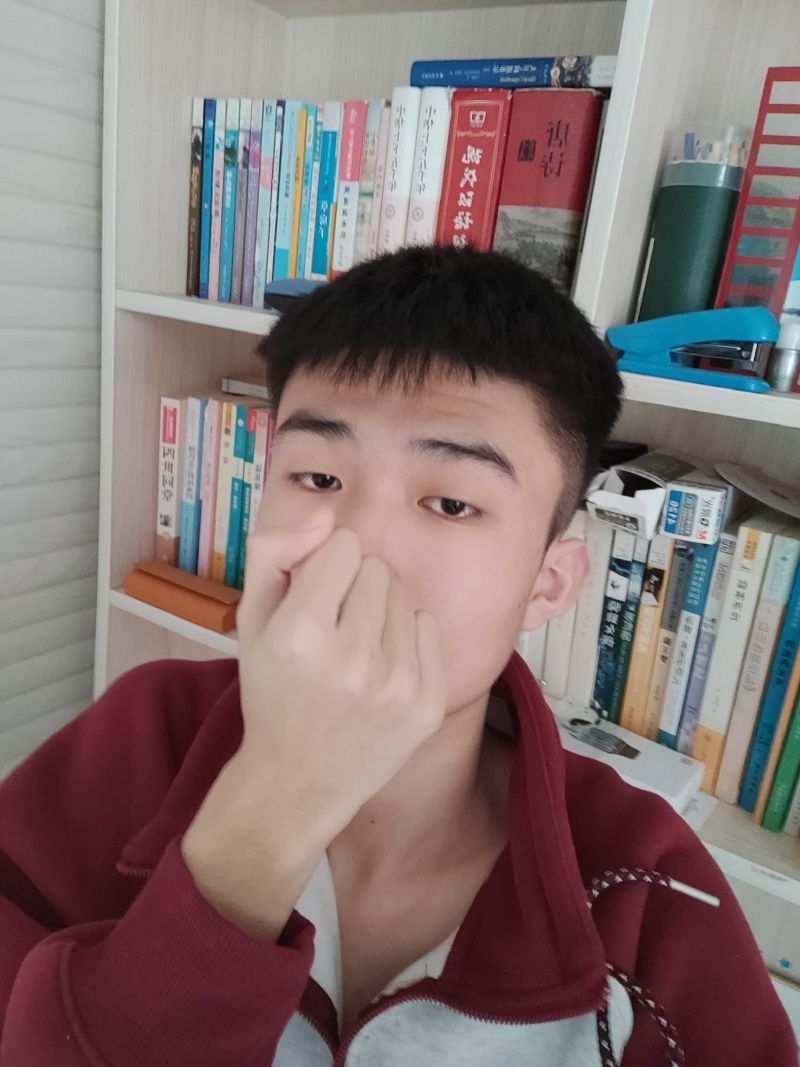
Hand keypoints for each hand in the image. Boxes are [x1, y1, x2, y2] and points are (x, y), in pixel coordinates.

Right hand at [181, 510, 446, 939]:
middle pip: (378, 568)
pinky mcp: (429, 704)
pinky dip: (406, 640)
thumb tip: (327, 514)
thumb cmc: (272, 692)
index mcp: (300, 634)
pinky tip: (381, 671)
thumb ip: (273, 554)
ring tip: (356, 651)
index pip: (343, 545)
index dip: (325, 566)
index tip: (312, 598)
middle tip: (332, 630)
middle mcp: (352, 660)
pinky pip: (429, 626)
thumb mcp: (251, 621)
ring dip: (381, 612)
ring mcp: (397, 685)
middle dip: (354, 587)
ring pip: (404, 595)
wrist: (298, 782)